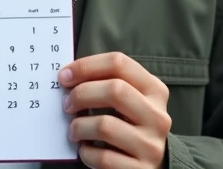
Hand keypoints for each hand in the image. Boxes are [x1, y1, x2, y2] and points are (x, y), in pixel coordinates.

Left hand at [59, 53, 171, 168]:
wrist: (150, 166)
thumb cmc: (130, 127)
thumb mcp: (130, 101)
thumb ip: (107, 84)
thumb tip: (69, 75)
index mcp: (155, 90)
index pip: (120, 64)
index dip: (87, 66)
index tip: (65, 75)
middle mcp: (157, 116)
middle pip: (115, 90)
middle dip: (82, 94)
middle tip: (67, 104)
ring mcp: (151, 145)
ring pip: (105, 125)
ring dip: (79, 126)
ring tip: (74, 130)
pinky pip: (103, 157)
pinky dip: (86, 153)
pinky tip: (86, 150)